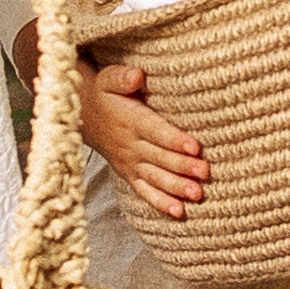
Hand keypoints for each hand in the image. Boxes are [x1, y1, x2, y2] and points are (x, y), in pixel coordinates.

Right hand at [78, 60, 208, 217]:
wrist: (84, 118)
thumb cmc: (105, 95)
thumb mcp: (108, 79)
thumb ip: (122, 77)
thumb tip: (136, 76)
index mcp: (130, 120)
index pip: (155, 131)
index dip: (174, 140)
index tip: (195, 147)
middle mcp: (130, 145)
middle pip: (160, 157)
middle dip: (182, 166)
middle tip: (204, 172)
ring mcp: (129, 163)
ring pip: (155, 177)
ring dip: (176, 187)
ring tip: (197, 194)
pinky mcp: (129, 174)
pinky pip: (144, 191)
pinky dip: (160, 202)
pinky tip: (179, 212)